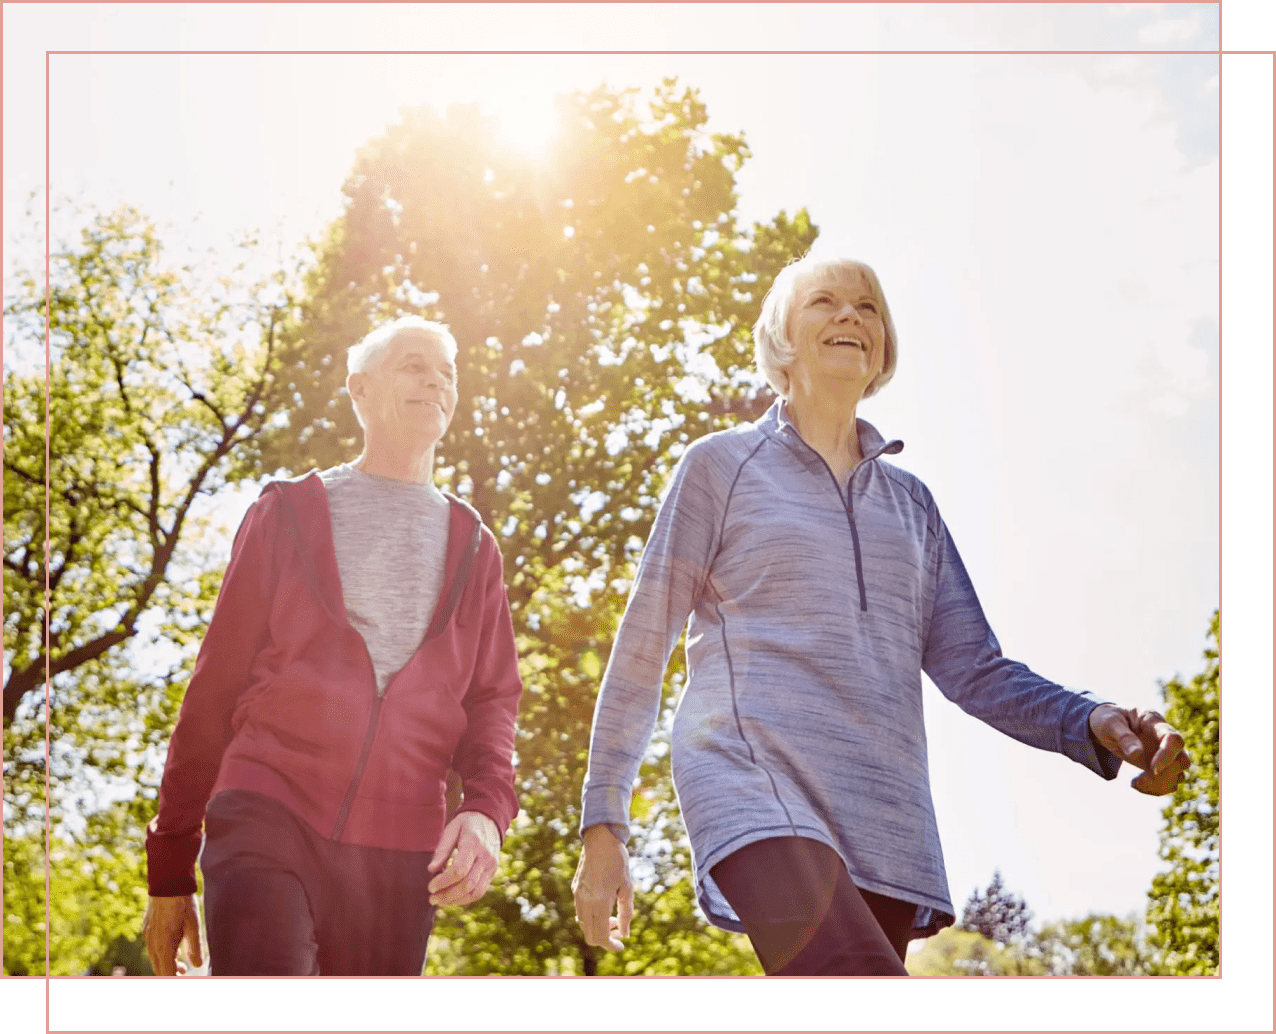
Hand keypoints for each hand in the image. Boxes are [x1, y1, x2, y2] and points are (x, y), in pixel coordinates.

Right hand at [142, 894, 202, 975]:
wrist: (167, 883)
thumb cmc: (183, 904)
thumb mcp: (194, 926)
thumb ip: (195, 948)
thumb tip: (197, 966)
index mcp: (163, 947)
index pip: (166, 974)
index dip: (176, 979)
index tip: (185, 976)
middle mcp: (152, 944)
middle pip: (159, 969)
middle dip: (171, 974)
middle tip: (184, 974)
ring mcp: (148, 936)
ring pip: (156, 959)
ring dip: (168, 965)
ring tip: (182, 966)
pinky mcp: (148, 929)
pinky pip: (153, 948)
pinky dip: (163, 954)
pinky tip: (175, 949)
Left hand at [428, 811, 501, 906]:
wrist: (489, 820)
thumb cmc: (466, 824)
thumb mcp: (451, 830)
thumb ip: (442, 850)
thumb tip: (431, 870)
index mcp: (474, 843)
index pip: (459, 870)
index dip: (443, 882)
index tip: (430, 886)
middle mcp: (485, 857)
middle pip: (467, 884)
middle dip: (447, 895)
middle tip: (432, 898)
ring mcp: (491, 866)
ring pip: (475, 892)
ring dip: (456, 900)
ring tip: (440, 901)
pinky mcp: (492, 872)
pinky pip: (480, 892)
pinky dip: (465, 899)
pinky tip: (452, 898)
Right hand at [572, 824, 633, 951]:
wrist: (600, 839)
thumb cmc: (618, 861)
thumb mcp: (627, 887)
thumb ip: (626, 913)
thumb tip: (625, 934)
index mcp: (599, 902)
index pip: (601, 936)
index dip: (611, 946)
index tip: (622, 946)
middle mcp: (585, 902)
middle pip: (590, 935)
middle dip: (606, 939)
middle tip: (619, 930)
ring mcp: (577, 896)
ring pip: (584, 925)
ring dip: (598, 928)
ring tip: (613, 917)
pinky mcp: (575, 889)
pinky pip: (580, 913)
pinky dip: (591, 918)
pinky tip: (603, 908)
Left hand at [1089, 704, 1190, 795]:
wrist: (1104, 725)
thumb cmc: (1107, 719)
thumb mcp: (1108, 723)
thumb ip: (1123, 736)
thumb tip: (1137, 753)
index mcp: (1153, 721)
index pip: (1173, 739)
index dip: (1167, 756)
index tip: (1153, 769)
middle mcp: (1163, 737)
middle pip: (1182, 759)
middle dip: (1164, 774)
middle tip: (1141, 780)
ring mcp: (1163, 752)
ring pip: (1178, 773)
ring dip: (1160, 784)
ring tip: (1135, 783)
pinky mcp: (1159, 765)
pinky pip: (1169, 782)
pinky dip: (1156, 789)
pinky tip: (1137, 785)